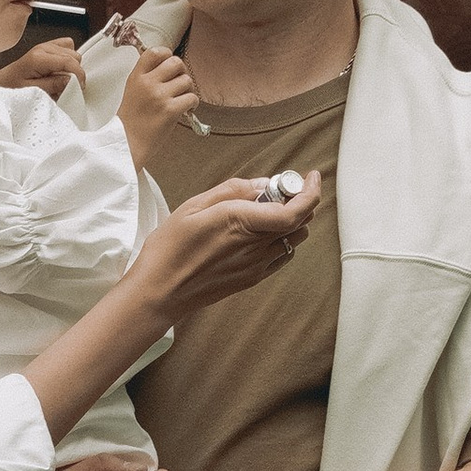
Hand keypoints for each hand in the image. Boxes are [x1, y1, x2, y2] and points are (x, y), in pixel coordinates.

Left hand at [0, 35, 81, 102]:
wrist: (2, 83)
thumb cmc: (12, 87)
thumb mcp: (32, 91)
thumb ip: (53, 85)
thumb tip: (70, 80)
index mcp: (39, 57)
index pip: (69, 61)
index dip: (78, 74)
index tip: (79, 86)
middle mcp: (43, 48)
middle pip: (74, 56)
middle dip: (74, 72)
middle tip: (67, 87)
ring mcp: (45, 46)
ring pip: (73, 51)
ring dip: (71, 67)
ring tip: (60, 80)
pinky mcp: (47, 47)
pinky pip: (67, 47)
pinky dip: (68, 59)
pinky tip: (60, 70)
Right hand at [116, 39, 200, 163]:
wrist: (127, 144)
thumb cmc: (130, 121)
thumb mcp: (132, 91)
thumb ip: (147, 77)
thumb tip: (168, 66)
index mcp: (137, 77)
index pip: (155, 52)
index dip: (167, 55)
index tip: (170, 64)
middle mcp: (148, 83)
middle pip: (176, 62)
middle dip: (182, 72)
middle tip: (180, 83)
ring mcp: (159, 96)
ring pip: (187, 80)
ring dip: (189, 90)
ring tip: (182, 100)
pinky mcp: (170, 110)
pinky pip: (192, 98)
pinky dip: (192, 104)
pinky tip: (186, 109)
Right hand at [130, 171, 319, 317]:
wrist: (160, 292)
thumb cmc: (170, 249)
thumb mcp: (193, 206)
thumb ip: (232, 190)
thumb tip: (261, 184)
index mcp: (240, 222)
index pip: (295, 209)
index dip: (310, 192)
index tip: (309, 177)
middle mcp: (254, 245)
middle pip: (300, 221)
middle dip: (297, 200)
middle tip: (277, 190)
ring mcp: (256, 265)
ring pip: (294, 238)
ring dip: (291, 220)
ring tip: (265, 212)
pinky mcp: (253, 278)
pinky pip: (282, 256)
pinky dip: (282, 240)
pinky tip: (260, 234)